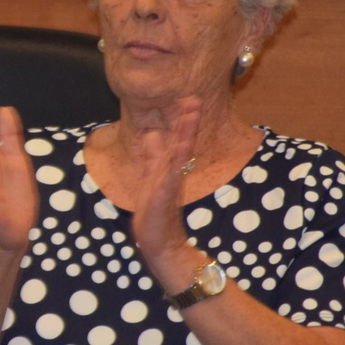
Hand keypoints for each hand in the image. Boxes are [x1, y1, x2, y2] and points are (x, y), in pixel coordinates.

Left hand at [131, 98, 202, 286]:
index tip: (187, 100)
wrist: (160, 243)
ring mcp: (170, 184)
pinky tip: (180, 147)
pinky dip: (175, 161)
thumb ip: (152, 158)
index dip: (181, 121)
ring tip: (191, 115)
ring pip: (179, 154)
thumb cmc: (154, 214)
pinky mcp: (165, 195)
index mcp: (168, 169)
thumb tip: (152, 134)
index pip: (176, 140)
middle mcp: (172, 174)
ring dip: (184, 134)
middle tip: (194, 100)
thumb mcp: (150, 179)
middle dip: (187, 122)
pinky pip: (171, 175)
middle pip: (182, 143)